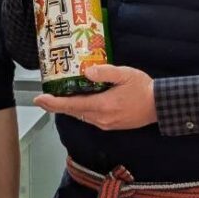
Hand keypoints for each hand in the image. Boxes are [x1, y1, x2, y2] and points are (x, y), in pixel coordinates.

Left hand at [34, 65, 157, 130]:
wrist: (159, 106)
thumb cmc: (143, 88)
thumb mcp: (125, 74)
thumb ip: (105, 72)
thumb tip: (87, 72)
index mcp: (102, 105)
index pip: (72, 105)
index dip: (53, 103)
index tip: (39, 99)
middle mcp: (100, 118)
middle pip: (72, 112)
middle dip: (55, 106)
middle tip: (42, 98)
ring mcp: (105, 123)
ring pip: (80, 115)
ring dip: (68, 107)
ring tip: (57, 97)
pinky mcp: (110, 125)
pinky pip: (89, 117)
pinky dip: (80, 110)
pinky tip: (78, 101)